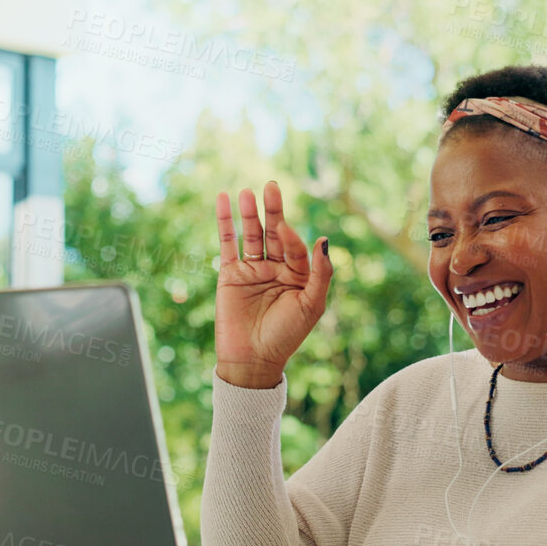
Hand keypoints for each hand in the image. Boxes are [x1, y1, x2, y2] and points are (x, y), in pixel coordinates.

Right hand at [214, 181, 331, 387]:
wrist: (253, 359)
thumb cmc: (286, 336)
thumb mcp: (312, 305)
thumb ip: (320, 272)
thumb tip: (324, 238)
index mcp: (298, 275)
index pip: (296, 247)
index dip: (291, 236)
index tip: (284, 229)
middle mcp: (276, 269)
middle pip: (274, 232)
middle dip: (273, 210)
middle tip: (272, 186)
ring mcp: (252, 269)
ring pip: (251, 235)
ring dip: (249, 213)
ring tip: (246, 192)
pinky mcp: (230, 274)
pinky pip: (227, 243)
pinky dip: (225, 222)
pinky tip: (222, 201)